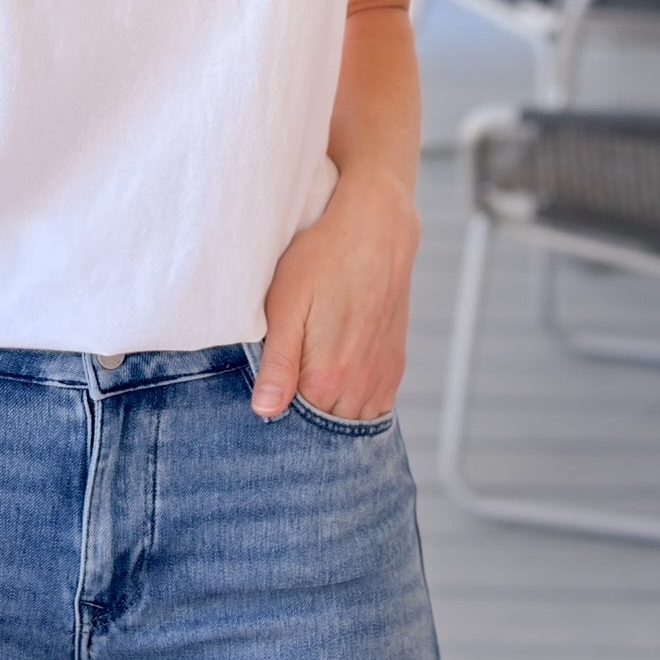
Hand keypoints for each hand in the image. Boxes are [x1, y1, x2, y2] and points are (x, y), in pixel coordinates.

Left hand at [251, 171, 419, 420]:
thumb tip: (266, 412)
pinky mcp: (395, 363)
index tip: (264, 408)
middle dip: (305, 427)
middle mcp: (361, 384)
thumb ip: (277, 363)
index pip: (298, 428)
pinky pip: (377, 407)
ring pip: (353, 422)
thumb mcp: (285, 305)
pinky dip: (355, 407)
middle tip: (282, 400)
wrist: (376, 228)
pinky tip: (337, 390)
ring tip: (308, 395)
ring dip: (332, 418)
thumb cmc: (322, 258)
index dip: (278, 421)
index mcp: (328, 376)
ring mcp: (382, 375)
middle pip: (327, 431)